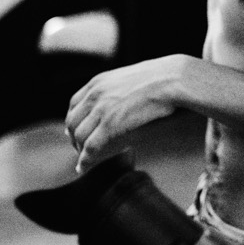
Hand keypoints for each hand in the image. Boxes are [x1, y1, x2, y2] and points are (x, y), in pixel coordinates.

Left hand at [66, 56, 193, 169]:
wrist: (171, 79)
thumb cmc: (159, 78)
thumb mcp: (130, 77)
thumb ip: (118, 88)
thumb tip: (121, 99)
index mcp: (98, 82)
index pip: (75, 104)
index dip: (73, 120)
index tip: (75, 130)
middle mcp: (94, 95)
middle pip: (73, 121)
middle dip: (74, 137)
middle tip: (80, 148)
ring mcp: (101, 110)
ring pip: (79, 136)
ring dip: (80, 150)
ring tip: (86, 159)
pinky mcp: (110, 125)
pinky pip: (90, 147)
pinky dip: (85, 160)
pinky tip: (84, 167)